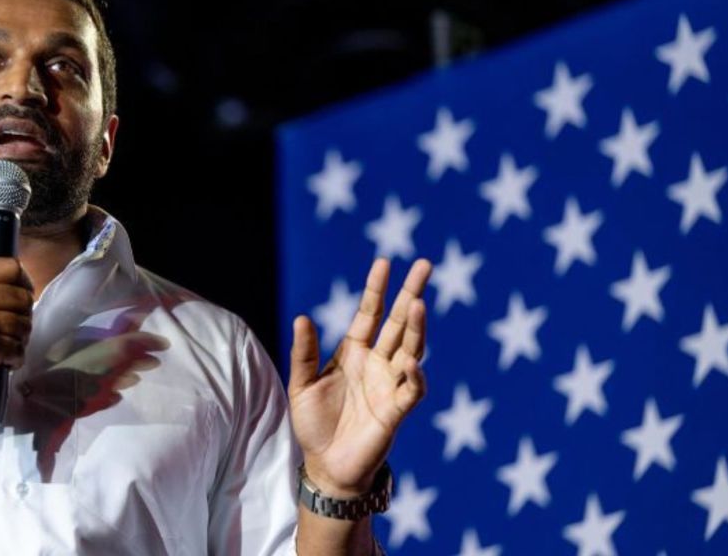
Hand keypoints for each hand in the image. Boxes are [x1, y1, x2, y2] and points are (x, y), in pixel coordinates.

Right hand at [0, 257, 34, 401]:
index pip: (11, 267)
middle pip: (22, 297)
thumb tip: (11, 287)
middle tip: (15, 328)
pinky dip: (15, 358)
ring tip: (7, 345)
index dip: (24, 282)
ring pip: (24, 324)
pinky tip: (4, 361)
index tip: (25, 293)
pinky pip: (18, 349)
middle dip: (24, 315)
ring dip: (20, 339)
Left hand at [288, 257, 430, 496]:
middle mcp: (377, 363)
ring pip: (411, 349)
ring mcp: (389, 385)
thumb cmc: (315, 424)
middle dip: (411, 294)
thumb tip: (302, 317)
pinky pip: (412, 389)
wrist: (326, 466)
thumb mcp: (302, 385)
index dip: (377, 289)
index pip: (370, 313)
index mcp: (354, 352)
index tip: (385, 262)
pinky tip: (412, 362)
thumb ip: (304, 353)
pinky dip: (414, 376)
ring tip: (418, 303)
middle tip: (425, 265)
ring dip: (416, 328)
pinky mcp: (396, 411)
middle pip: (398, 322)